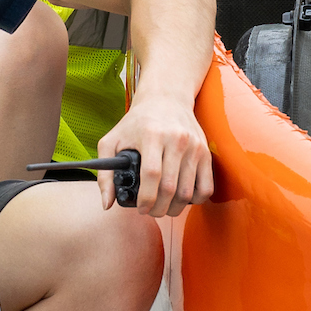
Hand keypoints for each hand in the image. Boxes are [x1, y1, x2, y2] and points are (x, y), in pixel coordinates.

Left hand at [98, 94, 213, 217]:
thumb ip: (105, 173)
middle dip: (159, 208)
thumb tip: (106, 203)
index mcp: (152, 135)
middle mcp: (177, 140)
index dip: (146, 198)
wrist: (166, 99)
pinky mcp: (206, 152)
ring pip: (188, 191)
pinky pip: (206, 186)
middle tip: (150, 212)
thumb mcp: (112, 141)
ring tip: (164, 208)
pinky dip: (195, 199)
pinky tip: (182, 199)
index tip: (140, 208)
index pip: (151, 174)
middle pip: (171, 187)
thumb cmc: (137, 122)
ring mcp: (194, 146)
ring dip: (175, 208)